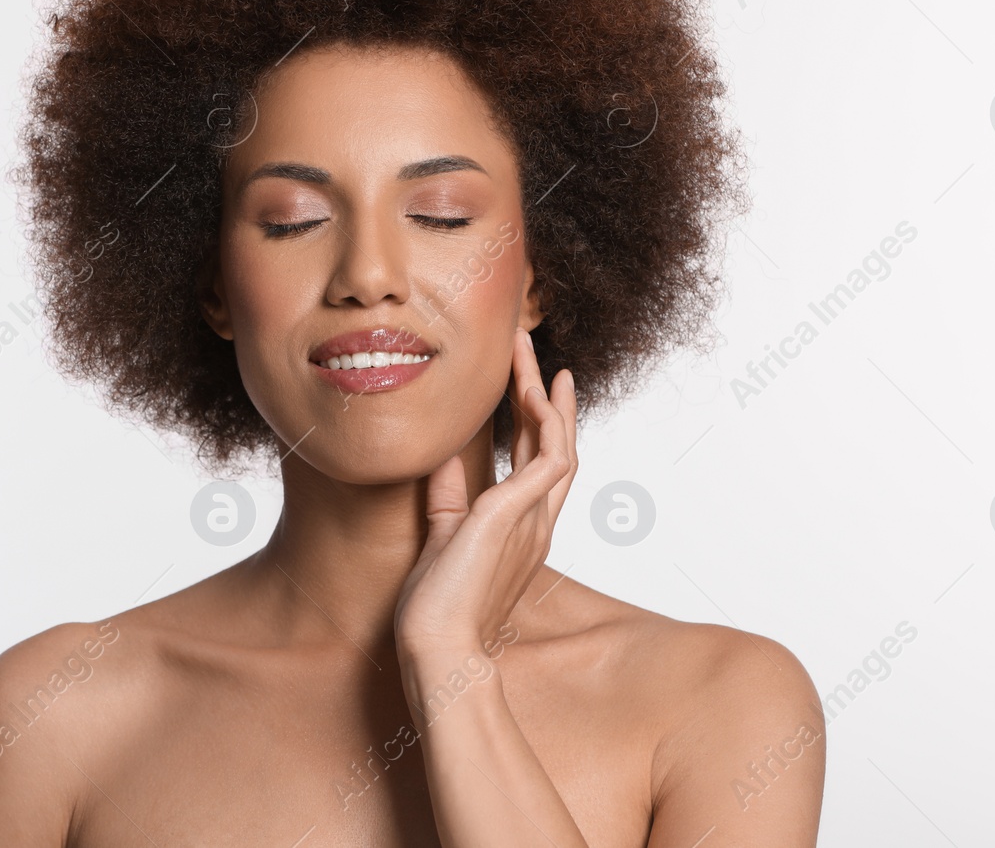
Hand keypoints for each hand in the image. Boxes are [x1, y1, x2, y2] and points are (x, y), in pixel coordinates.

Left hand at [393, 327, 578, 657]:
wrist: (436, 646)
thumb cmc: (436, 606)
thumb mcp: (441, 535)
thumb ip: (448, 496)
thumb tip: (442, 454)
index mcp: (520, 528)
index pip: (538, 464)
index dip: (538, 421)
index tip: (532, 383)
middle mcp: (536, 522)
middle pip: (555, 444)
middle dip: (544, 394)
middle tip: (532, 350)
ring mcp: (533, 521)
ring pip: (558, 443)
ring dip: (544, 394)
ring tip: (528, 353)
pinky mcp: (518, 517)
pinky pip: (549, 459)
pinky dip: (546, 423)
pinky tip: (532, 392)